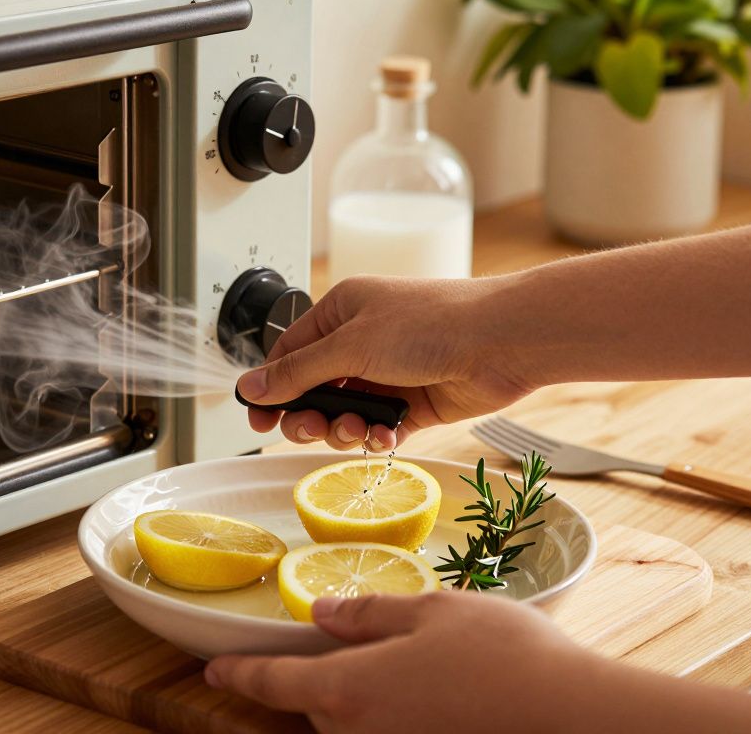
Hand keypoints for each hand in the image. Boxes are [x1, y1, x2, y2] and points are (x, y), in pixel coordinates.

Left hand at [204, 591, 591, 733]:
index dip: (240, 675)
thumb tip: (323, 615)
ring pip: (353, 725)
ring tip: (410, 673)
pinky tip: (432, 697)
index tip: (215, 672)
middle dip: (322, 681)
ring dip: (362, 700)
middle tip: (351, 654)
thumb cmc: (503, 654)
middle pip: (317, 707)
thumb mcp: (431, 611)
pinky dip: (394, 716)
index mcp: (348, 688)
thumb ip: (369, 614)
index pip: (274, 682)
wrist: (573, 715)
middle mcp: (360, 732)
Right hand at [238, 275, 532, 450]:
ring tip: (358, 427)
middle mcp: (361, 342)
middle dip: (308, 415)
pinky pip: (377, 429)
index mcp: (341, 313)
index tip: (259, 418)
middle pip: (312, 390)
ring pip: (343, 414)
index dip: (271, 388)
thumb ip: (297, 372)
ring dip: (343, 428)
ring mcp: (387, 375)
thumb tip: (250, 386)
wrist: (500, 342)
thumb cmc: (434, 323)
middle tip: (313, 427)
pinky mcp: (412, 404)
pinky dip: (375, 436)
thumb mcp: (350, 345)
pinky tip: (385, 433)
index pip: (289, 354)